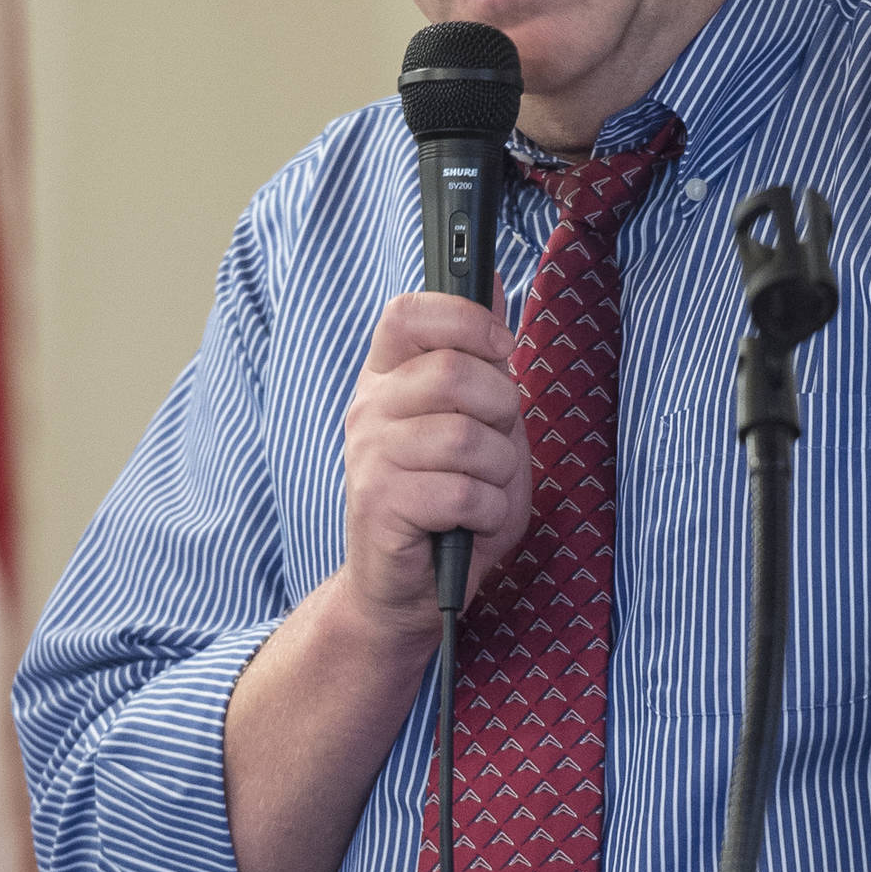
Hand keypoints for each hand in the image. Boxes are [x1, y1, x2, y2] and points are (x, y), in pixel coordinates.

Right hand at [339, 289, 531, 645]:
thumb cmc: (452, 505)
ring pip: (465, 437)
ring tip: (484, 492)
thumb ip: (484, 359)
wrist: (411, 589)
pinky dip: (488, 512)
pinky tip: (473, 524)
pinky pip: (462, 493)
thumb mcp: (480, 423)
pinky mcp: (379, 506)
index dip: (465, 320)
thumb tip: (496, 282)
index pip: (409, 314)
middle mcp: (368, 410)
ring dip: (499, 472)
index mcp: (387, 379)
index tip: (502, 350)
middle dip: (502, 410)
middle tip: (496, 447)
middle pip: (452, 372)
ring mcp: (368, 457)